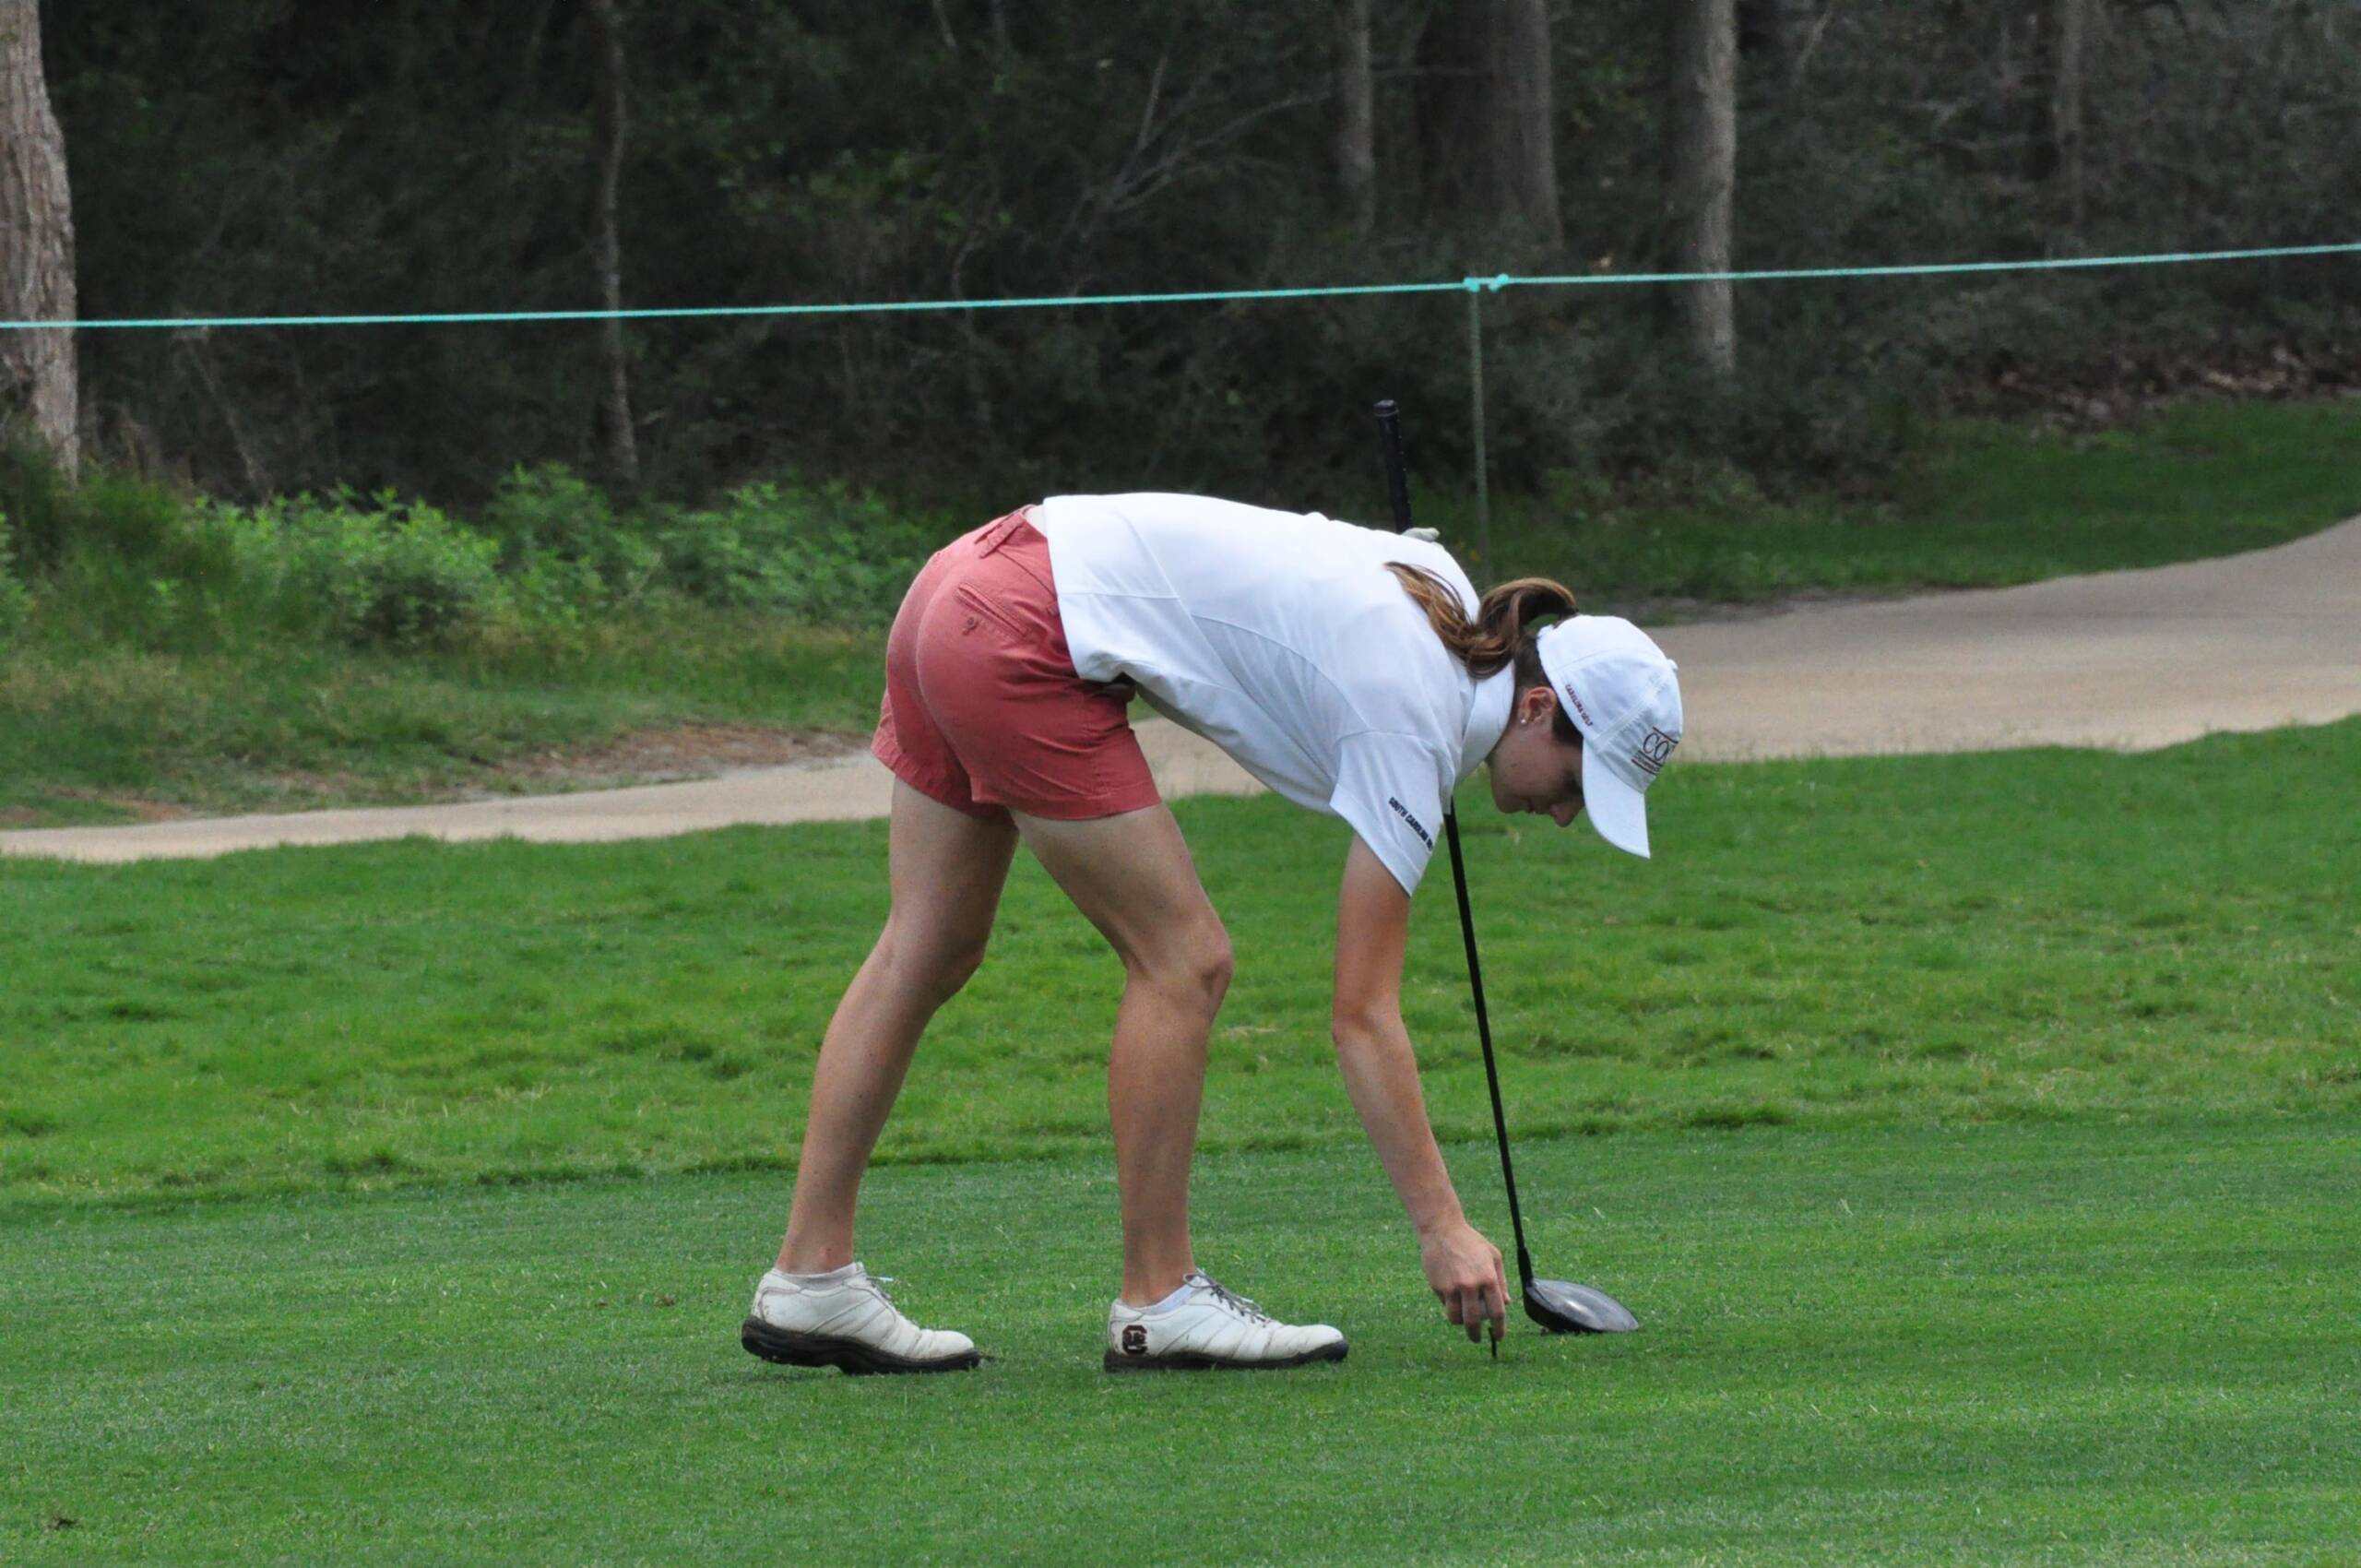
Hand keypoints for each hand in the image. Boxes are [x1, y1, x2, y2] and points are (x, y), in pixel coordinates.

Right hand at [1419, 1218, 1508, 1345]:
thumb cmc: (1470, 1242)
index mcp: (1488, 1278)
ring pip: (1455, 1318)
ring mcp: (1452, 1287)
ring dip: (1459, 1323)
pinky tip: (1450, 1294)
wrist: (1441, 1230)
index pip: (1497, 1311)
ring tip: (1462, 1320)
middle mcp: (1471, 1285)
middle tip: (1477, 1338)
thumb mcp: (1493, 1256)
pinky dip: (1448, 1305)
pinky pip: (1444, 1304)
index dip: (1499, 1328)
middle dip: (1476, 1335)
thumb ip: (1501, 1280)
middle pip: (1474, 1322)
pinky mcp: (1438, 1286)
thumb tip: (1506, 1303)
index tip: (1498, 1337)